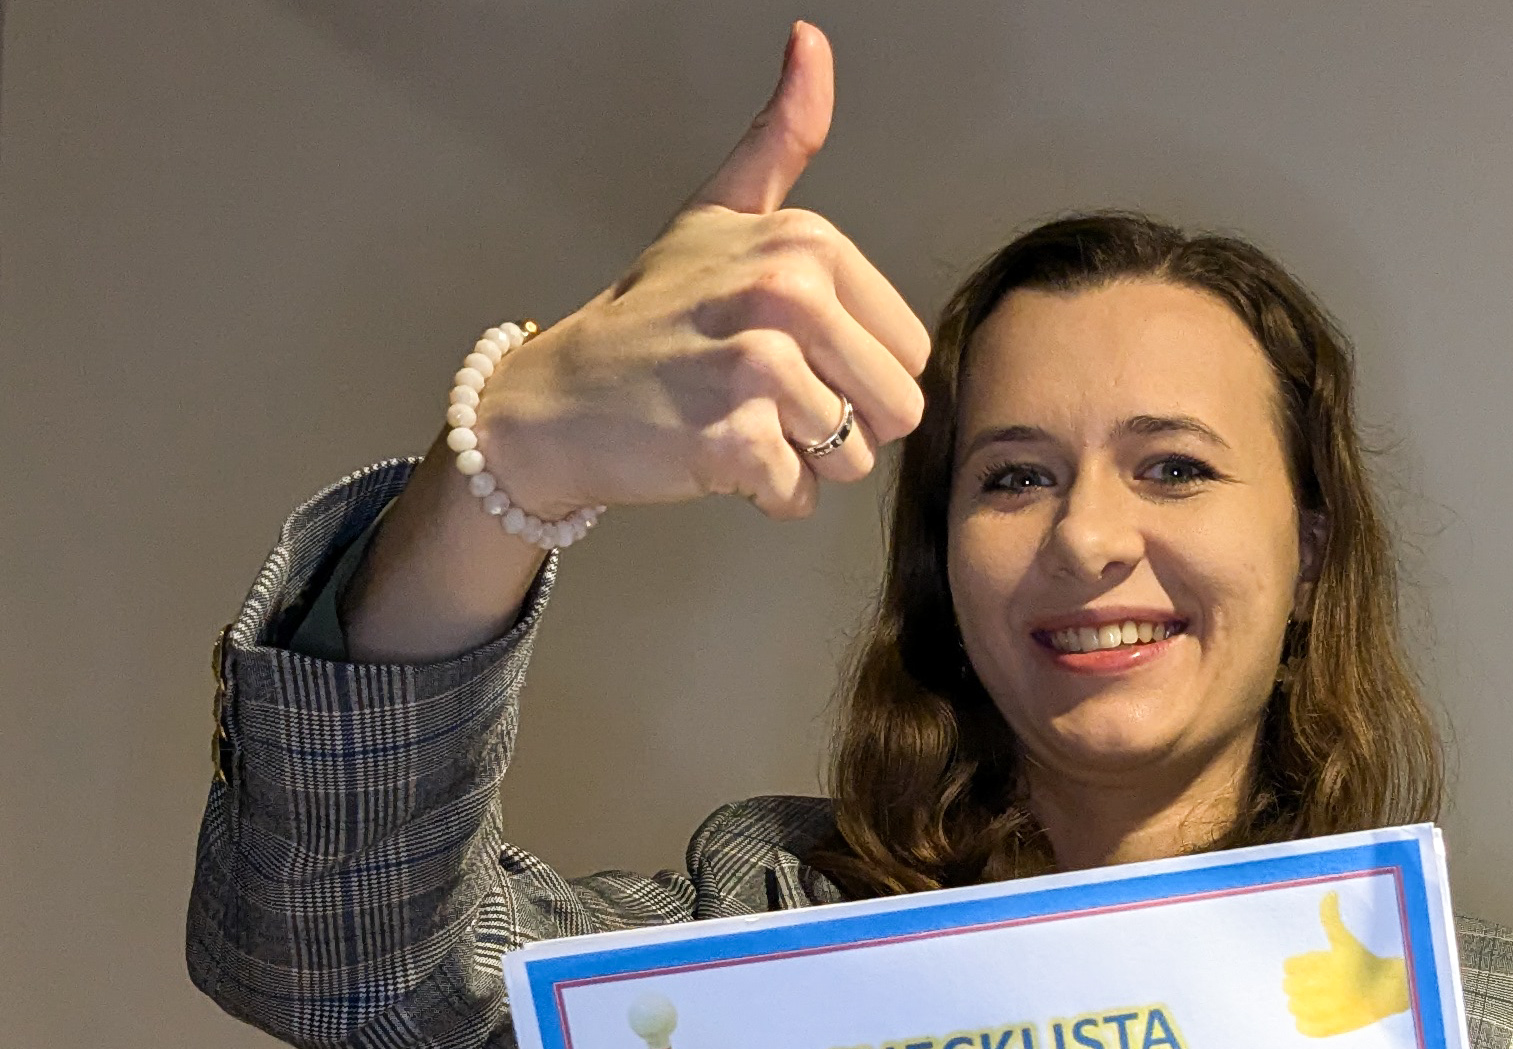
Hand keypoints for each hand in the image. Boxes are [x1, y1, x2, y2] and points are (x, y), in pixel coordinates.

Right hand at [344, 25, 929, 658]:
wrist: (562, 397)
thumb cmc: (653, 314)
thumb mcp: (719, 212)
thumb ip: (781, 139)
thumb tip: (812, 41)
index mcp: (807, 244)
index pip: (908, 353)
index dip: (855, 373)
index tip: (785, 352)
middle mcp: (789, 292)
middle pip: (895, 410)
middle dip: (842, 426)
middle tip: (765, 400)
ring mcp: (760, 365)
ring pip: (852, 458)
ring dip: (801, 462)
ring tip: (737, 422)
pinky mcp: (735, 438)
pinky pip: (800, 495)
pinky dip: (765, 495)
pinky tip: (715, 457)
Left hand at [1282, 893, 1409, 1038]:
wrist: (1389, 991)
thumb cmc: (1365, 962)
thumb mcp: (1346, 939)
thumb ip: (1331, 918)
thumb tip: (1329, 893)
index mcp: (1327, 963)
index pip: (1290, 966)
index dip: (1295, 966)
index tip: (1302, 967)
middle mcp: (1327, 986)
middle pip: (1289, 987)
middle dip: (1295, 984)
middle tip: (1307, 983)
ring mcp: (1330, 1009)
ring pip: (1294, 1007)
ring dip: (1298, 1002)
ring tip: (1309, 999)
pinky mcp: (1333, 1027)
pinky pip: (1305, 1028)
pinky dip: (1303, 1023)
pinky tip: (1311, 1016)